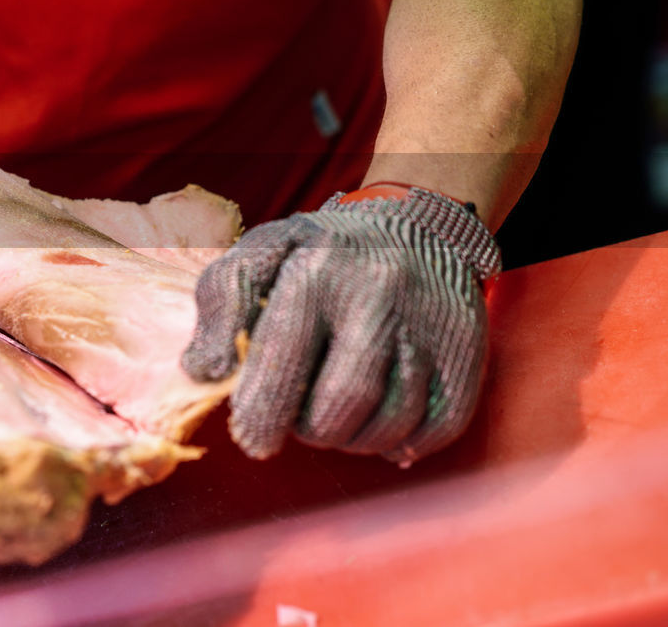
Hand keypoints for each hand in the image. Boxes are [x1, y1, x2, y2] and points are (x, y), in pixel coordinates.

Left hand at [181, 186, 500, 465]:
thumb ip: (221, 302)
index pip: (283, 360)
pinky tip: (380, 428)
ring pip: (387, 424)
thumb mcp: (261, 252)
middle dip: (309, 431)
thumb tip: (201, 370)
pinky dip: (404, 444)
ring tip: (334, 419)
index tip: (252, 439)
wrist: (418, 223)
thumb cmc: (323, 250)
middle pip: (338, 406)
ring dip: (352, 440)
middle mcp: (377, 297)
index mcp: (315, 272)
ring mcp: (428, 325)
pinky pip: (438, 428)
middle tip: (298, 423)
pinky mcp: (467, 351)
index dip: (262, 413)